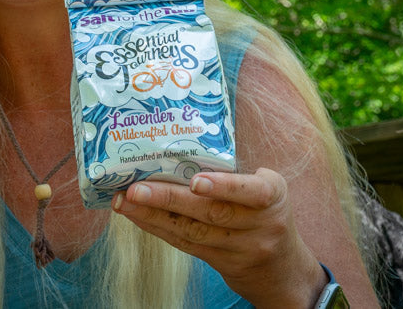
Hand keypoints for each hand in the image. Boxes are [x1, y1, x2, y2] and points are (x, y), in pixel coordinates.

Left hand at [111, 168, 327, 307]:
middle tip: (136, 189)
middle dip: (169, 200)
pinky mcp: (218, 261)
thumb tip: (177, 136)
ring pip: (191, 231)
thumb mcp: (263, 187)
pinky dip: (156, 227)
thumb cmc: (263, 209)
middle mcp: (259, 224)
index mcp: (272, 196)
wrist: (280, 267)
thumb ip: (232, 171)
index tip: (196, 181)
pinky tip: (134, 214)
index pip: (252, 192)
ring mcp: (238, 247)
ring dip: (152, 215)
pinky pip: (184, 243)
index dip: (224, 187)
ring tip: (123, 201)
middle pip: (211, 213)